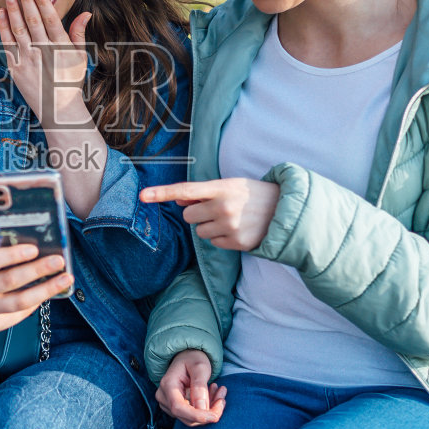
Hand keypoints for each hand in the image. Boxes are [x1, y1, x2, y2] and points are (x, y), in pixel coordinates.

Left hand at [0, 0, 92, 128]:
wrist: (57, 109)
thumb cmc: (70, 81)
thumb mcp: (79, 57)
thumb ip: (79, 33)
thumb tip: (86, 13)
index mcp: (60, 48)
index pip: (50, 19)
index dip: (42, 2)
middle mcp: (43, 52)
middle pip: (33, 20)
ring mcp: (27, 60)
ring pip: (18, 29)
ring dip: (13, 9)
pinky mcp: (15, 67)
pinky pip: (7, 43)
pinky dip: (4, 26)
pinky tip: (3, 12)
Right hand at [0, 227, 71, 332]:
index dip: (11, 255)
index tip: (33, 249)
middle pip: (8, 282)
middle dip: (37, 270)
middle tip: (58, 260)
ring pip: (19, 302)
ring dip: (46, 290)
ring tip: (65, 279)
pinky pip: (19, 314)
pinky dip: (36, 302)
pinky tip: (49, 290)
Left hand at [139, 178, 280, 251]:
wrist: (287, 211)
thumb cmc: (255, 194)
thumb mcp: (232, 185)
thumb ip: (204, 192)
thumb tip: (177, 200)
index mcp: (222, 187)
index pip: (185, 189)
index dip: (161, 193)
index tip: (142, 196)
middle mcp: (224, 206)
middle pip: (188, 215)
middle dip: (198, 213)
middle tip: (218, 208)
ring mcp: (230, 226)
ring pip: (200, 231)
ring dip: (209, 226)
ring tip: (231, 219)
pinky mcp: (237, 243)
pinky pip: (214, 242)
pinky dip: (222, 238)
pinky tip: (238, 229)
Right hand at [156, 350, 224, 425]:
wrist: (187, 357)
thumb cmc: (193, 359)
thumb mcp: (200, 367)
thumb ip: (200, 387)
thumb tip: (202, 409)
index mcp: (167, 384)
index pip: (178, 408)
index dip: (197, 416)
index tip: (215, 416)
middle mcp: (164, 397)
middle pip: (186, 417)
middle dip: (208, 412)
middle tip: (222, 397)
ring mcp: (167, 404)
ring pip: (192, 419)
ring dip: (209, 410)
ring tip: (219, 392)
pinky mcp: (175, 409)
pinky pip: (192, 416)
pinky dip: (206, 409)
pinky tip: (212, 395)